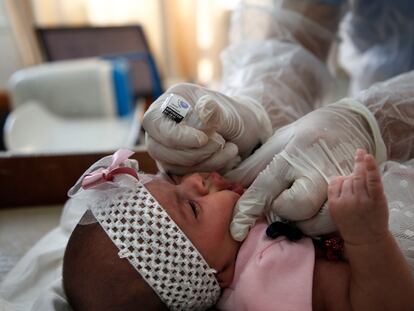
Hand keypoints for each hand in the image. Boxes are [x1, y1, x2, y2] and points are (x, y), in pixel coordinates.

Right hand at [143, 83, 271, 174]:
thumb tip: (204, 108)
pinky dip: (208, 168)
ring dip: (205, 161)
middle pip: (158, 148)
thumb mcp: (230, 112)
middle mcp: (162, 124)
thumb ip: (216, 112)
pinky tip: (227, 155)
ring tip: (230, 147)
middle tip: (221, 142)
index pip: (154, 122)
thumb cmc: (235, 117)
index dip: (176, 135)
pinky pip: (183, 173)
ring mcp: (166, 145)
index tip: (203, 140)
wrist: (246, 132)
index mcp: (171, 101)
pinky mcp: (175, 164)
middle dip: (193, 152)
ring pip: (171, 164)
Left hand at [229, 99, 386, 240]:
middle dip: (284, 211)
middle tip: (282, 202)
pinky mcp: (358, 196)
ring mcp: (340, 185)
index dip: (247, 211)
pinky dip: (321, 224)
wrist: (351, 123)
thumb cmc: (307, 135)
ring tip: (300, 209)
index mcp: (292, 156)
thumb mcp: (278, 142)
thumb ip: (254, 165)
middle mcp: (317, 171)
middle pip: (297, 208)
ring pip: (319, 222)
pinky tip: (316, 212)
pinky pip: (336, 224)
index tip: (236, 230)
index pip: (265, 188)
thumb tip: (228, 182)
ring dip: (303, 222)